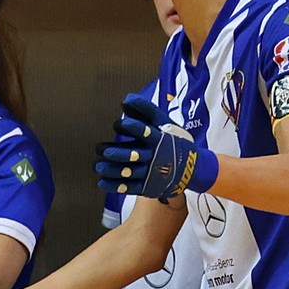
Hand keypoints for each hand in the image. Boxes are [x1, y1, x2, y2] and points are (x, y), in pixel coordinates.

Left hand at [95, 94, 215, 202]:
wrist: (191, 167)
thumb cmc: (173, 140)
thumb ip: (146, 110)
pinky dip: (115, 186)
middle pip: (134, 156)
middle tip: (100, 149)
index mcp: (160, 139)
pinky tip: (101, 182)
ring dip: (112, 170)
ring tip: (98, 165)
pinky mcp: (147, 187)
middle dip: (117, 153)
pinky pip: (130, 188)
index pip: (146, 132)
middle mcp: (155, 157)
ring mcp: (151, 173)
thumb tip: (127, 100)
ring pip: (129, 173)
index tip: (121, 124)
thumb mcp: (165, 123)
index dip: (133, 127)